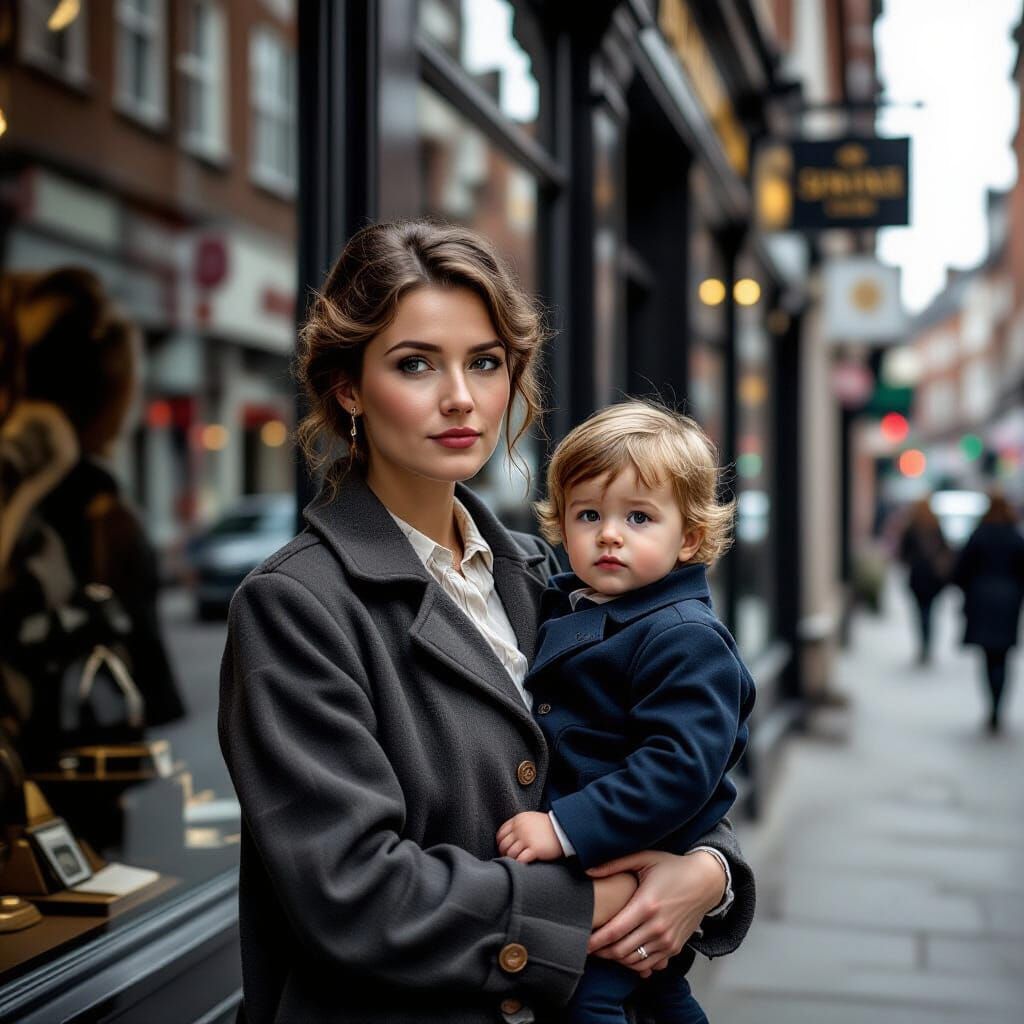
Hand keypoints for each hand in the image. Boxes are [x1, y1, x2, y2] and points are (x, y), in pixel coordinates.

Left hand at [496, 811, 563, 862]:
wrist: (564, 829)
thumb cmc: (548, 826)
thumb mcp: (531, 819)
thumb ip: (519, 825)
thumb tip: (508, 838)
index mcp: (518, 819)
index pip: (501, 833)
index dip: (500, 844)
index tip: (504, 850)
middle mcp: (520, 828)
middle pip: (504, 844)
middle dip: (504, 853)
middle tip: (509, 858)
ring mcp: (527, 838)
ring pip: (511, 853)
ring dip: (512, 859)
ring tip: (516, 862)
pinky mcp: (534, 849)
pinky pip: (520, 859)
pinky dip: (520, 863)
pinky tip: (523, 864)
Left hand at [586, 850, 725, 976]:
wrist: (706, 881)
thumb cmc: (673, 867)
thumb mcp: (644, 859)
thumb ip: (614, 865)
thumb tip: (587, 870)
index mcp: (646, 906)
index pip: (614, 932)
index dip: (595, 940)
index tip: (582, 941)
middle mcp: (657, 927)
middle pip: (621, 951)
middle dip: (602, 952)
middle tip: (589, 946)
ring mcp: (667, 940)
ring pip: (635, 961)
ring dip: (617, 959)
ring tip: (605, 950)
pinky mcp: (674, 947)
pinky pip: (650, 964)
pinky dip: (635, 964)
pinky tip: (625, 955)